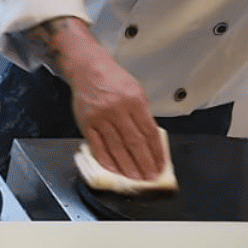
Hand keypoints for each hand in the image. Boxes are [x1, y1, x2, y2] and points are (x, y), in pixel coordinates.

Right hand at [69, 62, 165, 180]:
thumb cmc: (113, 80)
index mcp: (135, 101)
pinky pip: (98, 147)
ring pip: (117, 147)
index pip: (149, 132)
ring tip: (134, 178)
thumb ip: (142, 114)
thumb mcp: (136, 91)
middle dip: (143, 163)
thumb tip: (149, 140)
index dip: (156, 151)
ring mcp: (101, 118)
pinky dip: (107, 160)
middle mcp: (118, 110)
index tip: (160, 164)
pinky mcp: (87, 124)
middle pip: (134, 142)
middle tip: (149, 177)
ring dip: (127, 166)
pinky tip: (114, 169)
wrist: (89, 70)